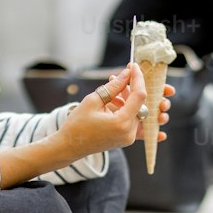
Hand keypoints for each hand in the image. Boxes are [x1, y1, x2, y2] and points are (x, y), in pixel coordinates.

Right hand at [52, 63, 171, 166]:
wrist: (70, 146)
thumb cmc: (77, 124)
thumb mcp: (94, 100)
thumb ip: (113, 87)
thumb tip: (127, 73)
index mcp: (121, 123)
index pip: (139, 96)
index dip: (138, 79)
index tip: (133, 66)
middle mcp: (129, 133)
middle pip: (142, 104)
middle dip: (136, 87)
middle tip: (128, 74)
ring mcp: (129, 138)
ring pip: (140, 112)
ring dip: (132, 98)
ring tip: (118, 88)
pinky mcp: (127, 139)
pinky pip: (137, 123)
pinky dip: (134, 110)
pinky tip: (133, 100)